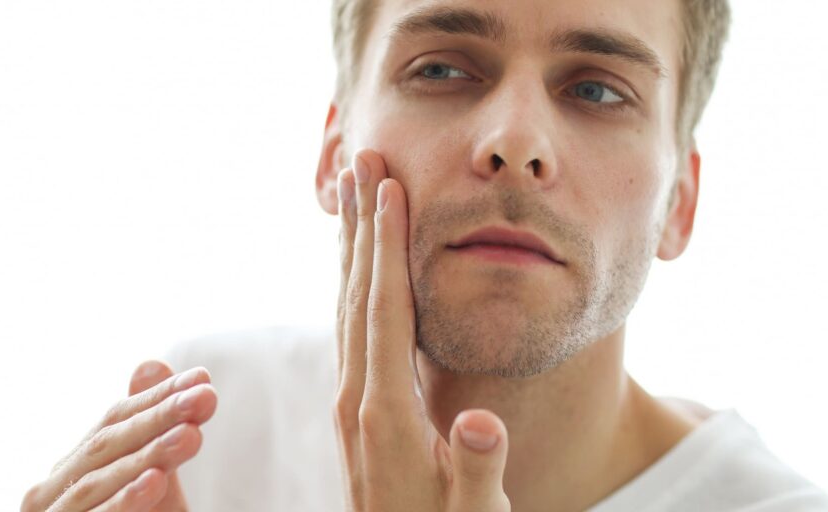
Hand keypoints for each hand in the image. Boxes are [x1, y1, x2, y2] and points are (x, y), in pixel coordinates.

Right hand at [21, 361, 216, 511]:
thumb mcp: (151, 478)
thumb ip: (151, 427)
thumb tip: (152, 361)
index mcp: (72, 467)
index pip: (113, 420)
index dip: (158, 398)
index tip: (205, 381)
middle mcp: (49, 492)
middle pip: (106, 445)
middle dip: (158, 418)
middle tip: (205, 399)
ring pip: (96, 482)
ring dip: (146, 456)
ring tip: (189, 436)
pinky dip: (124, 502)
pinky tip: (156, 482)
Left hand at [334, 149, 510, 511]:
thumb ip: (478, 471)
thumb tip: (479, 422)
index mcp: (386, 415)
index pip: (385, 313)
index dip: (388, 249)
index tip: (388, 189)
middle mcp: (358, 401)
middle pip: (355, 295)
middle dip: (360, 225)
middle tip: (361, 160)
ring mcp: (352, 405)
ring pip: (347, 307)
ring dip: (352, 246)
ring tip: (355, 194)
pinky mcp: (358, 410)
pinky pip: (351, 329)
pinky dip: (355, 284)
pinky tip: (362, 266)